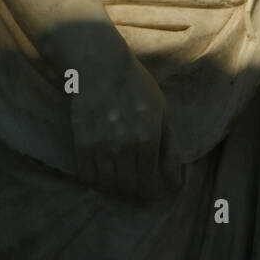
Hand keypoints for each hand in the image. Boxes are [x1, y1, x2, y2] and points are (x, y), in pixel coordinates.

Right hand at [69, 45, 181, 203]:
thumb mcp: (163, 111)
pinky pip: (87, 177)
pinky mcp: (82, 144)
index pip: (148, 186)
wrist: (101, 66)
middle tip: (132, 183)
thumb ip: (171, 146)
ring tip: (117, 176)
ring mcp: (101, 147)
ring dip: (114, 186)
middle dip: (132, 191)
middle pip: (128, 189)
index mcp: (148, 140)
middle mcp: (125, 148)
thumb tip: (177, 181)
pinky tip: (100, 169)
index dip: (149, 193)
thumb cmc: (137, 86)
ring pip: (108, 186)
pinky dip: (94, 179)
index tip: (147, 190)